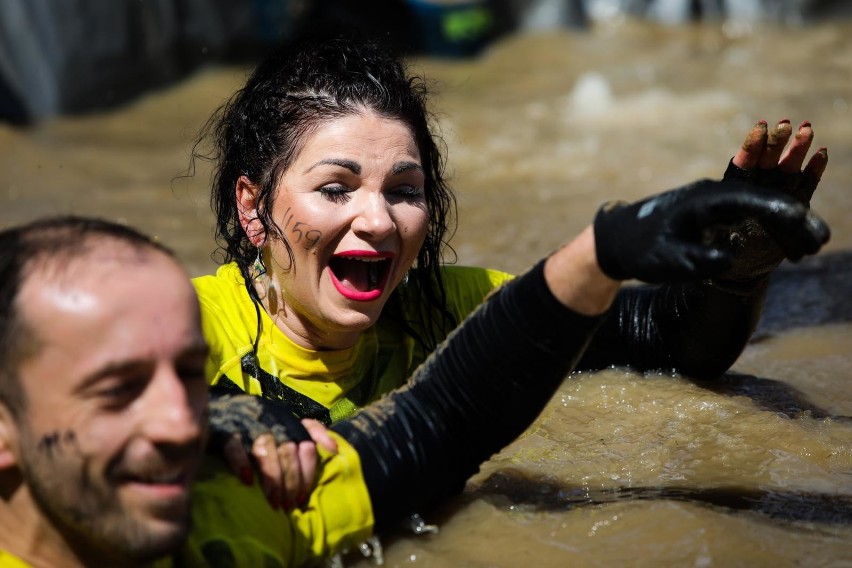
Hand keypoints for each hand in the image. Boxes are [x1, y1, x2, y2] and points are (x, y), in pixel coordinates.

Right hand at [207, 390, 337, 509]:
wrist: (220, 406)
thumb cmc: (260, 420)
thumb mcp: (287, 422)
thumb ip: (312, 432)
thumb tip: (334, 450)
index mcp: (287, 419)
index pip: (305, 443)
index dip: (307, 471)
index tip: (303, 496)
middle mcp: (270, 420)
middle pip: (287, 451)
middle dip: (292, 481)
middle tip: (290, 505)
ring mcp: (248, 424)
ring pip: (265, 451)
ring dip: (272, 479)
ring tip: (275, 503)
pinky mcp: (225, 430)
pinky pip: (234, 446)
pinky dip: (241, 463)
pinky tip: (247, 481)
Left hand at [592, 119, 830, 284]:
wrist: (617, 240)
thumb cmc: (641, 250)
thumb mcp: (667, 261)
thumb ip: (698, 260)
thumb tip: (730, 259)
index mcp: (704, 200)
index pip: (753, 201)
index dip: (784, 216)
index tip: (809, 232)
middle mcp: (713, 193)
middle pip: (764, 199)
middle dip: (795, 219)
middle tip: (821, 242)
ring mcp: (714, 200)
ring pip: (761, 205)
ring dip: (787, 223)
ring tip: (810, 248)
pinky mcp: (714, 211)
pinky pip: (752, 213)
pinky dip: (772, 225)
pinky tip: (789, 244)